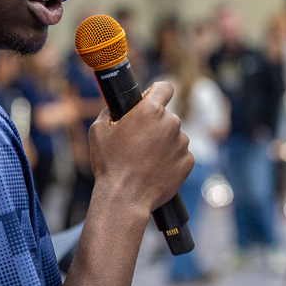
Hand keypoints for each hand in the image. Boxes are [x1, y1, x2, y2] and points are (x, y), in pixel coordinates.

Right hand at [87, 81, 193, 213]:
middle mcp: (171, 123)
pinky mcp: (188, 162)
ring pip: (173, 136)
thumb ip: (110, 112)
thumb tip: (116, 108)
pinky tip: (154, 170)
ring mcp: (182, 143)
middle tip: (138, 140)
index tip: (150, 100)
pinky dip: (170, 160)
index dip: (156, 92)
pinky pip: (180, 155)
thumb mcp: (98, 130)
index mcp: (150, 110)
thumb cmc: (109, 164)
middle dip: (155, 124)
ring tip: (145, 160)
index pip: (164, 88)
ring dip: (163, 143)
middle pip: (166, 116)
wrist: (125, 198)